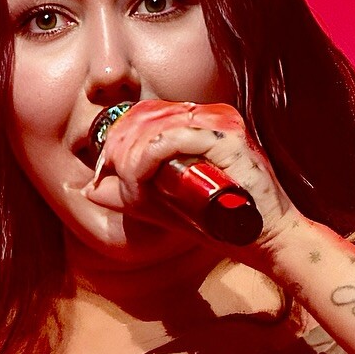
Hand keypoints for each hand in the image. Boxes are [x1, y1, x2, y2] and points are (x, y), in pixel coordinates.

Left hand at [85, 100, 300, 265]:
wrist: (264, 241)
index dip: (118, 136)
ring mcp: (221, 125)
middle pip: (146, 114)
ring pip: (156, 124)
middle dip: (120, 146)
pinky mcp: (228, 140)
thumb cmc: (221, 223)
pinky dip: (148, 157)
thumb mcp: (162, 209)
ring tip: (129, 180)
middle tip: (113, 175)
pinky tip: (140, 176)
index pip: (145, 112)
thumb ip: (129, 195)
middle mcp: (211, 116)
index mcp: (199, 123)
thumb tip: (89, 189)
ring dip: (132, 155)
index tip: (108, 168)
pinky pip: (174, 137)